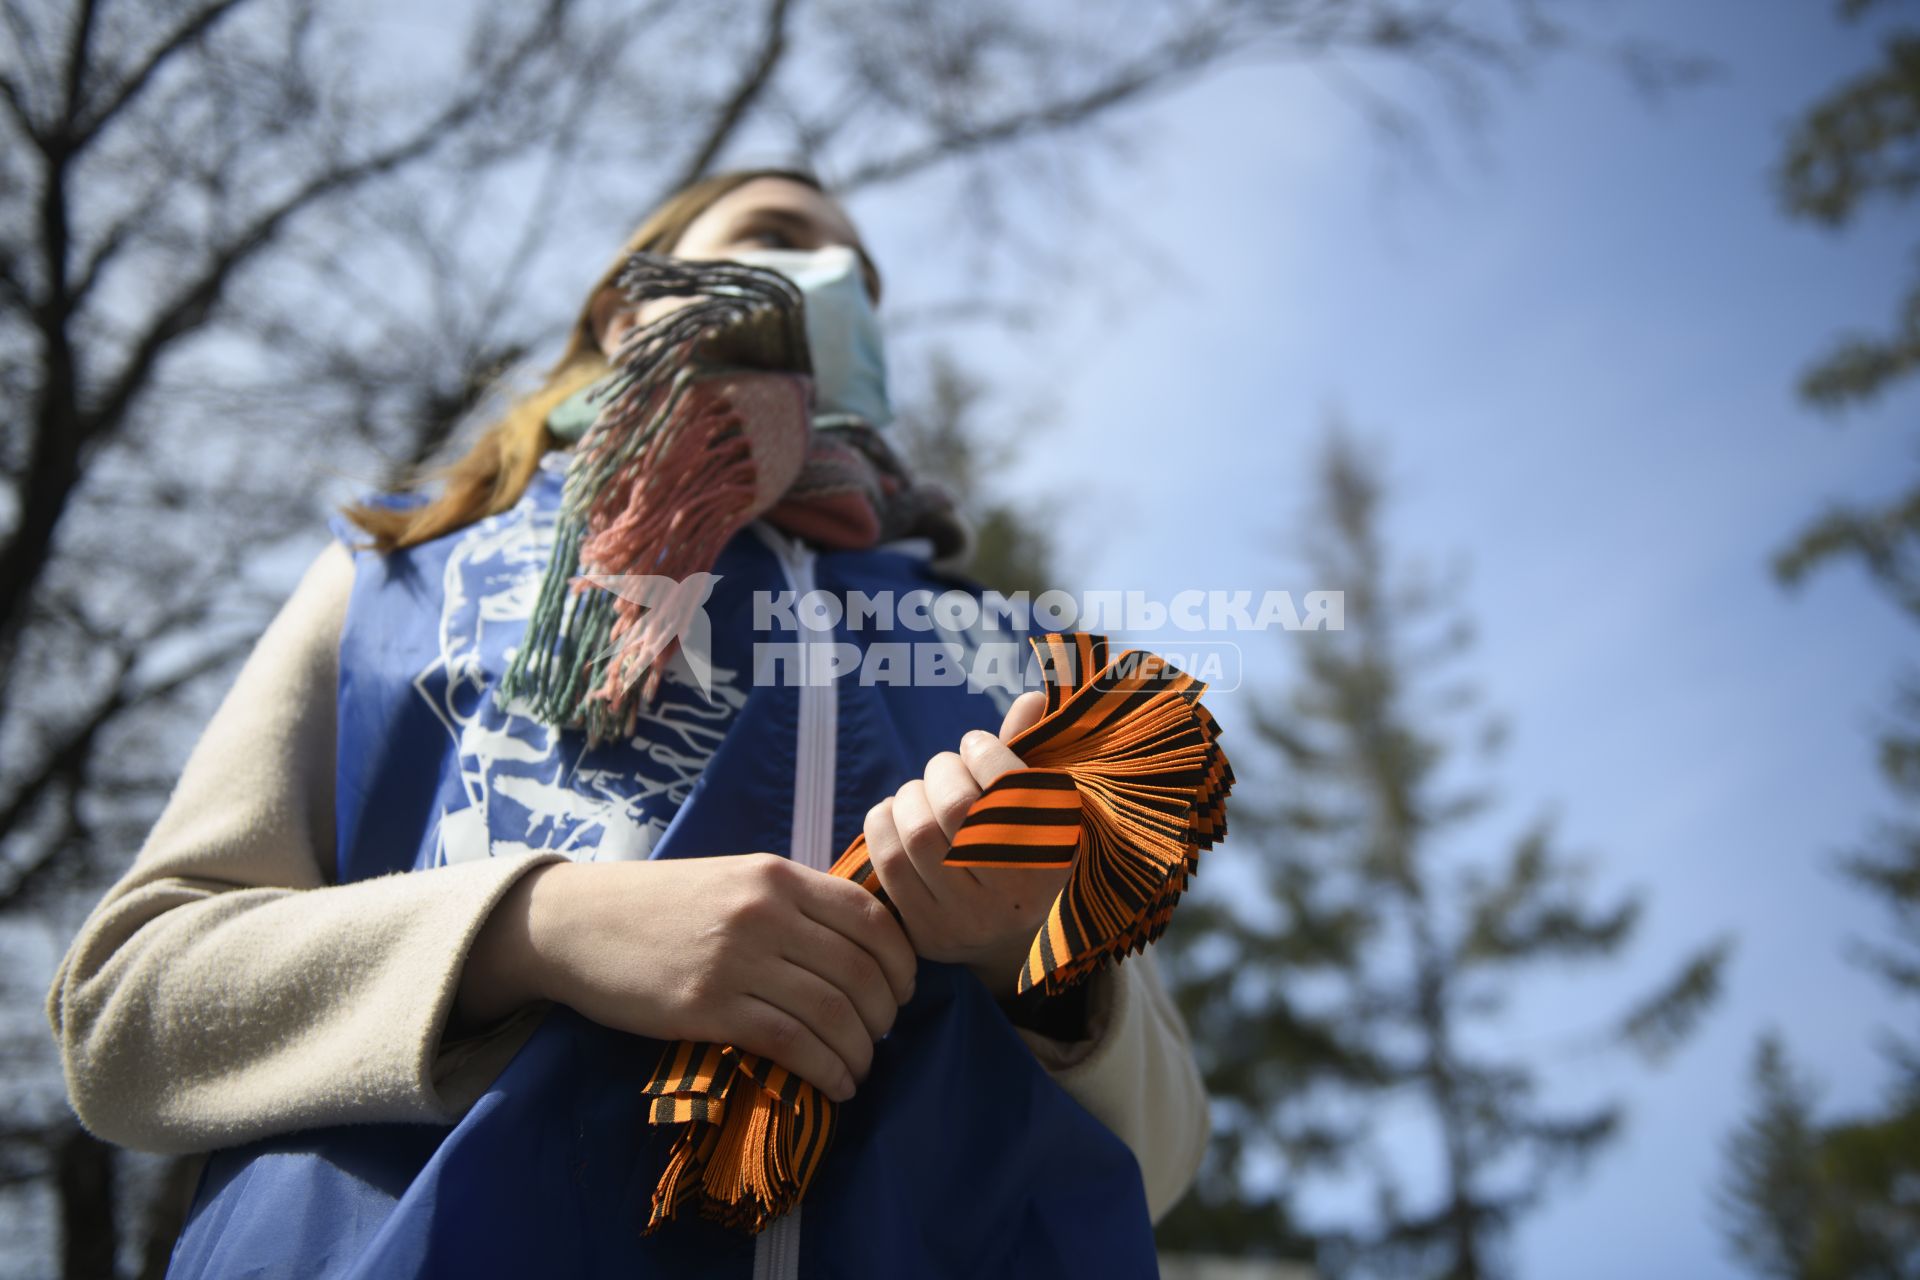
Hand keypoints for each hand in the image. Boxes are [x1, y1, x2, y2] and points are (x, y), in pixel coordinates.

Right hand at [455, 854, 917, 1101]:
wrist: (578, 922)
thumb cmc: (660, 904)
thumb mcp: (733, 878)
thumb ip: (792, 902)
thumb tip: (857, 944)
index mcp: (777, 875)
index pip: (871, 917)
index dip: (901, 961)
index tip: (904, 990)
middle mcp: (764, 912)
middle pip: (860, 970)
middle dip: (885, 1013)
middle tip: (882, 1035)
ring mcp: (737, 959)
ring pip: (832, 1011)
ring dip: (859, 1050)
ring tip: (859, 1069)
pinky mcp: (708, 1007)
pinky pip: (791, 1043)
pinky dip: (825, 1070)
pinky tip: (834, 1085)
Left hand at [862, 691, 1066, 999]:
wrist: (1008, 937)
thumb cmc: (1023, 848)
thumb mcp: (1040, 806)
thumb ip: (1031, 753)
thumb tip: (1031, 699)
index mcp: (1052, 859)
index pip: (1011, 790)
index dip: (984, 751)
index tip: (976, 743)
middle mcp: (1012, 899)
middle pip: (955, 809)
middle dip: (942, 770)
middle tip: (946, 767)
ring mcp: (964, 921)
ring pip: (915, 832)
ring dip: (910, 794)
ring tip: (922, 791)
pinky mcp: (924, 932)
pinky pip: (887, 861)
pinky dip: (883, 822)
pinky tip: (897, 814)